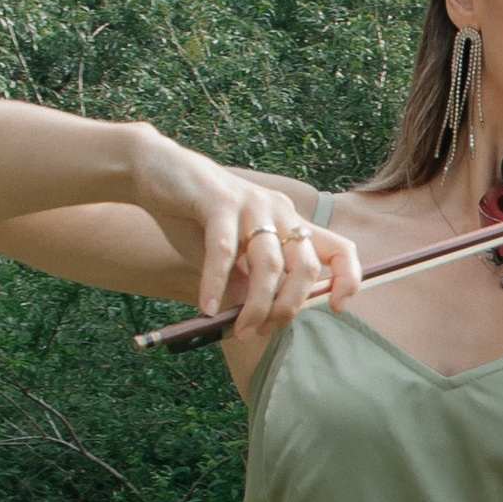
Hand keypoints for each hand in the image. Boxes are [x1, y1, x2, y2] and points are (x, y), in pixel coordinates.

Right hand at [126, 127, 362, 341]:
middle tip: (262, 331)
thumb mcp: (228, 256)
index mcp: (289, 222)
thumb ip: (246, 283)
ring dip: (256, 305)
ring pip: (269, 264)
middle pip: (306, 266)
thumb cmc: (195, 218)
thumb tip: (258, 324)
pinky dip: (216, 283)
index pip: (339, 248)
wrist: (155, 170)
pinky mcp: (218, 200)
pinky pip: (224, 250)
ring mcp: (251, 204)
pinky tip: (208, 308)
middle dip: (288, 307)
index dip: (348, 278)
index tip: (339, 307)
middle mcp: (279, 211)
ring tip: (239, 329)